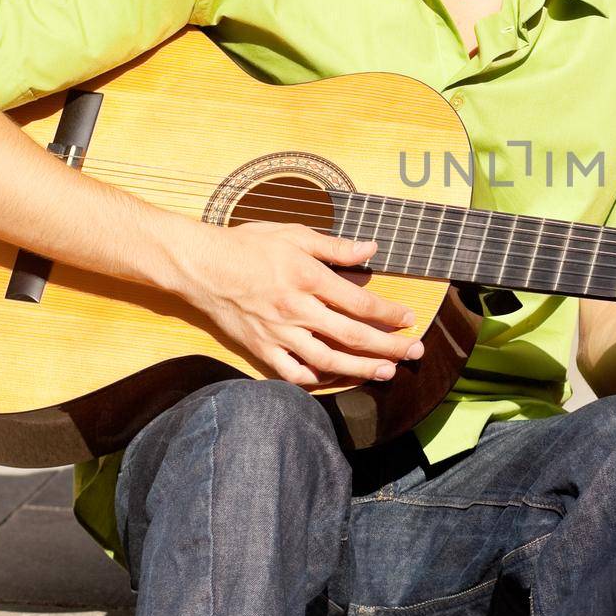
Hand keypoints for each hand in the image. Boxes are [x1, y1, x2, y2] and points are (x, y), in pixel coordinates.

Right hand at [179, 221, 424, 387]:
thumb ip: (335, 246)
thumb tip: (371, 248)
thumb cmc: (248, 245)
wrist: (200, 265)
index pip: (360, 302)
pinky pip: (291, 373)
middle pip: (352, 336)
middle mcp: (297, 310)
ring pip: (327, 361)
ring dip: (361, 369)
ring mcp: (278, 333)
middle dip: (389, 347)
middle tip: (415, 353)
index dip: (389, 314)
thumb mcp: (294, 234)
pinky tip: (333, 379)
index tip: (409, 319)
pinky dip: (314, 380)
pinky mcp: (260, 348)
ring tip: (387, 373)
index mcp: (308, 279)